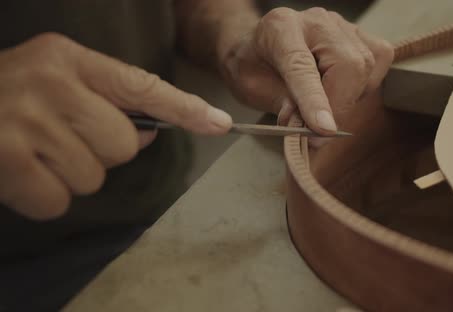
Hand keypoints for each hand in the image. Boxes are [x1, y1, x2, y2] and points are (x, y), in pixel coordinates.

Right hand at [0, 33, 231, 219]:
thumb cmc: (7, 95)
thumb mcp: (55, 78)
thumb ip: (105, 99)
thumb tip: (151, 132)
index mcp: (69, 59)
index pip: (142, 85)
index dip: (185, 108)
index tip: (219, 124)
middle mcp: (51, 83)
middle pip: (123, 145)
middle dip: (100, 153)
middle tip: (62, 140)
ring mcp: (27, 120)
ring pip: (93, 176)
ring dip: (68, 175)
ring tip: (35, 153)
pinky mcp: (7, 159)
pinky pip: (58, 201)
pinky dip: (42, 198)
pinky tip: (20, 174)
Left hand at [218, 7, 392, 139]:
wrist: (260, 47)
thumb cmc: (254, 66)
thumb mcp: (252, 88)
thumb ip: (281, 103)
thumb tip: (308, 126)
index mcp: (280, 29)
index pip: (302, 67)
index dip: (315, 101)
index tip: (324, 130)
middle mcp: (315, 21)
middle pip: (348, 64)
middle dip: (339, 106)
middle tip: (320, 134)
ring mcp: (341, 25)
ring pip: (366, 66)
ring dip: (349, 99)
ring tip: (324, 108)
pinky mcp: (359, 34)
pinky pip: (379, 61)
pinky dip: (364, 85)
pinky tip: (342, 91)